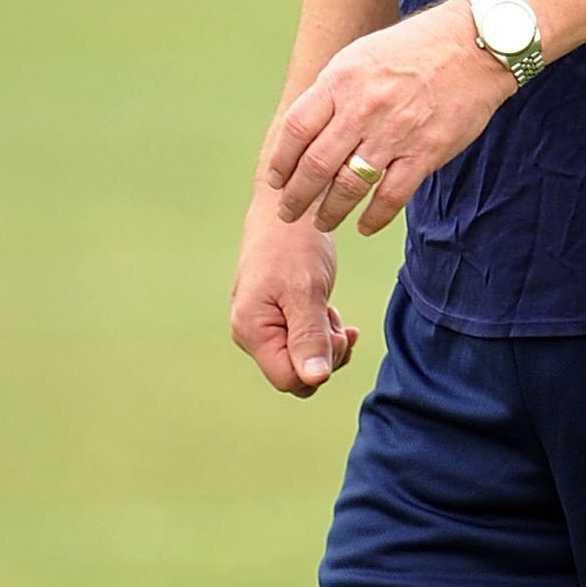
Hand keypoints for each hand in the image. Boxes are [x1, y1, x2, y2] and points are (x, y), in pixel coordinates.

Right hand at [230, 198, 359, 396]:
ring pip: (301, 360)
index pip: (289, 379)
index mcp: (251, 329)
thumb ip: (309, 337)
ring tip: (328, 308)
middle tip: (334, 318)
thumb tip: (315, 380)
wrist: (288, 205)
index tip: (335, 332)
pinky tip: (330, 314)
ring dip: (325, 342)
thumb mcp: (306, 290)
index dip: (319, 366)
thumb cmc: (293, 243)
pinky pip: (301, 343)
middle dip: (325, 355)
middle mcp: (250, 333)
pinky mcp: (274, 317)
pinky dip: (321, 333)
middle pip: (296, 374)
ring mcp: (261, 325)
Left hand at [265, 0, 513, 235]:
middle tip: (289, 212)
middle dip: (296, 196)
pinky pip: (390, 197)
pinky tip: (363, 225)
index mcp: (341, 81)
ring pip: (349, 187)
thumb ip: (333, 91)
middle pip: (315, 165)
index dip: (281, 161)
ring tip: (321, 222)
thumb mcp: (361, 55)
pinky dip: (373, 218)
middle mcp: (362, 109)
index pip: (295, 130)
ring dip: (329, 211)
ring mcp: (394, 134)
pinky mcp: (425, 153)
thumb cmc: (415, 47)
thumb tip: (306, 129)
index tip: (277, 179)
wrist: (474, 45)